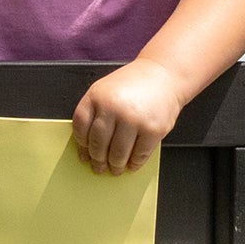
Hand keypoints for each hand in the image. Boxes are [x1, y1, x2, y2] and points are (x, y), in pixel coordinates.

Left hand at [73, 59, 182, 174]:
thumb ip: (95, 113)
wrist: (163, 75)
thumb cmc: (133, 85)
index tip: (84, 154)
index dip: (81, 145)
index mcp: (97, 96)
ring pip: (117, 154)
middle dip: (98, 160)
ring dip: (115, 166)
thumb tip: (88, 147)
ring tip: (115, 168)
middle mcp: (113, 107)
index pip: (81, 127)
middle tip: (99, 167)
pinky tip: (132, 164)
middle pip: (98, 144)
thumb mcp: (106, 90)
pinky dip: (134, 164)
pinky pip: (139, 155)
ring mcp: (133, 119)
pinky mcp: (153, 130)